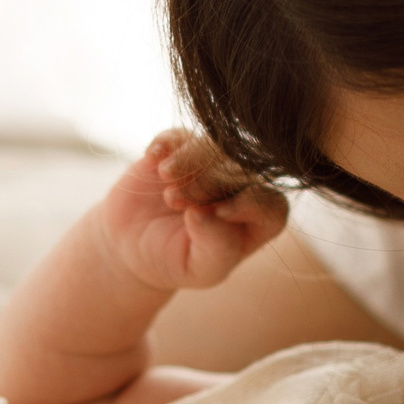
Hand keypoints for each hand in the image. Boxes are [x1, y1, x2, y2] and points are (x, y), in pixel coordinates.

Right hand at [99, 130, 288, 294]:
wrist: (132, 245)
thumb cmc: (175, 261)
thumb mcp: (199, 268)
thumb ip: (214, 246)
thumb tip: (205, 213)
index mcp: (257, 220)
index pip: (272, 205)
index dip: (252, 204)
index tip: (219, 213)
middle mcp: (241, 187)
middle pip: (242, 169)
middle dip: (210, 181)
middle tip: (175, 201)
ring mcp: (211, 163)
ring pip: (214, 146)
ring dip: (189, 158)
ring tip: (165, 179)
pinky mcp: (181, 148)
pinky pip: (182, 135)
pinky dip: (168, 142)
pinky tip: (154, 157)